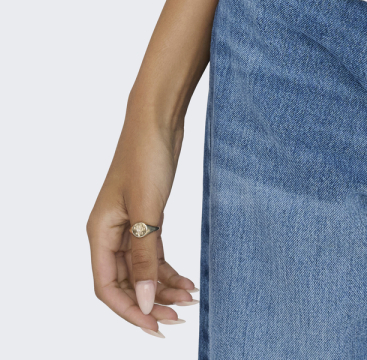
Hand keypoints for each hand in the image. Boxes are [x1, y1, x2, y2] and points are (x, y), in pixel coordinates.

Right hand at [87, 115, 197, 335]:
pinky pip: (153, 254)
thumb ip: (145, 257)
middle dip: (150, 302)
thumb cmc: (146, 156)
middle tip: (179, 317)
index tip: (156, 325)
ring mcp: (128, 225)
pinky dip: (168, 269)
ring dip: (162, 287)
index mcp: (100, 233)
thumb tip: (146, 301)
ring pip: (141, 271)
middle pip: (125, 283)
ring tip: (189, 301)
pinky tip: (187, 281)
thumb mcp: (148, 209)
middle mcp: (110, 233)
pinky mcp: (147, 216)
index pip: (107, 288)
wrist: (158, 118)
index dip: (130, 310)